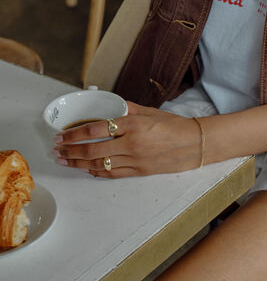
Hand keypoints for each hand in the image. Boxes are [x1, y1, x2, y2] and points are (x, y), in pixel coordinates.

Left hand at [52, 103, 203, 177]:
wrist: (196, 144)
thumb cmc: (176, 126)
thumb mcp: (150, 112)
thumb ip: (127, 109)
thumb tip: (109, 106)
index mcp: (133, 125)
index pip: (95, 130)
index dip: (74, 134)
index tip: (62, 135)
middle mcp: (131, 144)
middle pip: (92, 150)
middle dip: (70, 150)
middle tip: (57, 150)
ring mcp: (135, 160)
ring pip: (99, 165)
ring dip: (78, 163)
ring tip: (65, 161)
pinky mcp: (140, 172)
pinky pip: (112, 173)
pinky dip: (96, 172)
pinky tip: (86, 169)